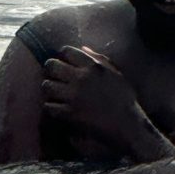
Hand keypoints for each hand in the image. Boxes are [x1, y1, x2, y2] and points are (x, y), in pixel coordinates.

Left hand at [42, 46, 173, 160]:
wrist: (127, 126)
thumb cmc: (124, 99)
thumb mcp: (116, 74)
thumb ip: (99, 59)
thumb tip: (82, 47)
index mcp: (93, 66)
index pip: (66, 51)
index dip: (63, 56)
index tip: (64, 62)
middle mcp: (81, 78)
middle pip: (51, 66)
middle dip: (51, 70)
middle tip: (55, 76)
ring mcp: (73, 96)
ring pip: (47, 85)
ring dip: (49, 88)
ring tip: (55, 93)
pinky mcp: (69, 113)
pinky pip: (48, 106)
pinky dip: (51, 107)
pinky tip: (58, 108)